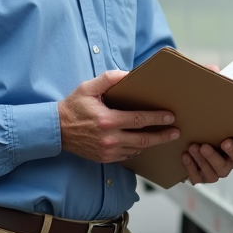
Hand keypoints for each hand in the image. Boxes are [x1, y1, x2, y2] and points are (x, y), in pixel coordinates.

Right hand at [58, 70, 180, 162]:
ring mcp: (107, 151)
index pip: (139, 120)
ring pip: (137, 149)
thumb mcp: (89, 88)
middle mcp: (109, 138)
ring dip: (152, 143)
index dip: (157, 118)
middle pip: (143, 139)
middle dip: (162, 136)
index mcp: (107, 120)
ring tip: (165, 137)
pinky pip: (127, 155)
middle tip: (176, 132)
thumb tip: (129, 74)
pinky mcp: (104, 158)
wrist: (56, 130)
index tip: (170, 116)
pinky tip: (143, 142)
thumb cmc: (73, 106)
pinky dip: (137, 149)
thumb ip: (109, 79)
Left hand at [182, 134, 232, 184]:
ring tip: (192, 148)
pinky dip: (190, 167)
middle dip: (212, 157)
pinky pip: (196, 178)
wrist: (199, 146)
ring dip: (200, 161)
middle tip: (204, 147)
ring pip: (209, 174)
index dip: (232, 150)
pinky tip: (186, 156)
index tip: (225, 142)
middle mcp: (225, 168)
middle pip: (222, 168)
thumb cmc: (216, 140)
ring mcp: (213, 175)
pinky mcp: (200, 179)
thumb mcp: (228, 136)